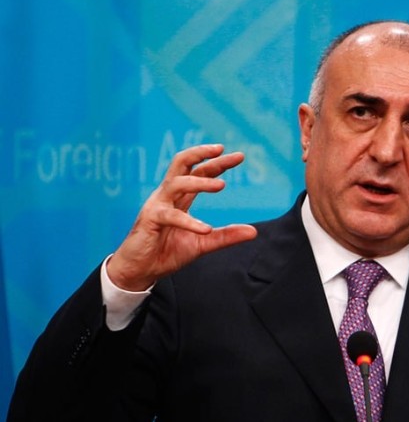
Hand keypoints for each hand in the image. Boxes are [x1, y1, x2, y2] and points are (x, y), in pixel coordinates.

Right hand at [107, 144, 257, 290]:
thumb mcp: (203, 243)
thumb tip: (254, 231)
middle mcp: (167, 195)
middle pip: (182, 163)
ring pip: (177, 183)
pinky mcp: (150, 220)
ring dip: (200, 182)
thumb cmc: (167, 252)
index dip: (217, 162)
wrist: (140, 271)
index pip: (199, 171)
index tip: (239, 156)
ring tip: (222, 185)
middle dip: (202, 154)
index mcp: (180, 197)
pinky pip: (170, 216)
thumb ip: (226, 236)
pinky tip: (205, 229)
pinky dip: (189, 222)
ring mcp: (157, 205)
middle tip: (223, 150)